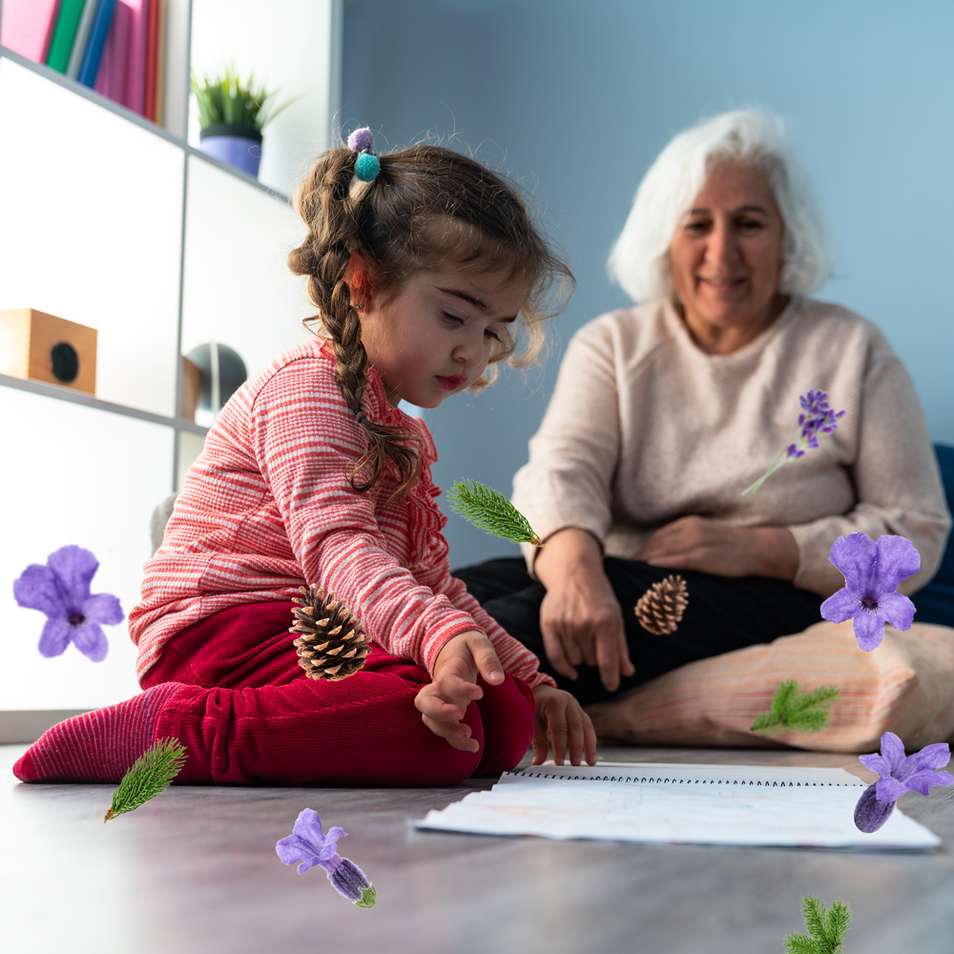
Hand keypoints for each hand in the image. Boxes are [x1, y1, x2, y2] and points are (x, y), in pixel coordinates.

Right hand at [414, 630, 504, 752]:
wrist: (452, 646)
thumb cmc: (467, 645)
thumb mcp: (479, 643)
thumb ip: (488, 659)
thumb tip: (497, 680)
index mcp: (447, 669)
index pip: (447, 681)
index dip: (461, 689)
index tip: (481, 693)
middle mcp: (438, 687)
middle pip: (424, 703)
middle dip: (439, 713)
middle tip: (460, 715)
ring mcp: (441, 701)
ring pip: (430, 720)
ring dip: (447, 732)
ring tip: (470, 737)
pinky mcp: (447, 710)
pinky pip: (443, 729)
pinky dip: (454, 742)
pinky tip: (474, 747)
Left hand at [531, 685, 597, 765]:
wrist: (541, 691)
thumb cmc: (535, 706)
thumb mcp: (533, 722)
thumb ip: (538, 743)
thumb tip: (538, 763)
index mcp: (555, 703)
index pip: (559, 728)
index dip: (559, 746)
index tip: (559, 762)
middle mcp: (568, 702)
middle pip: (576, 726)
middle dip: (576, 747)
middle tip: (575, 764)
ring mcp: (577, 706)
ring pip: (586, 726)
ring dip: (589, 745)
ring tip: (590, 762)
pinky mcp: (581, 712)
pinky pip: (588, 726)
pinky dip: (590, 740)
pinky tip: (591, 753)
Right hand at [535, 529, 634, 692]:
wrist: (574, 573)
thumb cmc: (599, 596)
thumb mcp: (616, 617)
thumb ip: (620, 646)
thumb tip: (627, 673)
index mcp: (605, 621)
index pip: (607, 661)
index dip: (611, 678)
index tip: (612, 686)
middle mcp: (583, 624)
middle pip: (591, 662)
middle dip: (597, 659)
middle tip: (597, 643)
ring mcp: (564, 624)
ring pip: (575, 661)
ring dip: (581, 658)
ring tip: (584, 642)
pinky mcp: (549, 624)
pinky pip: (555, 656)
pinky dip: (564, 668)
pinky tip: (572, 670)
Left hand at [633, 515, 797, 579]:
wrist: (757, 548)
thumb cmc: (728, 547)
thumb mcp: (702, 538)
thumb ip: (681, 544)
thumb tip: (659, 556)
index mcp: (686, 524)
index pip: (656, 538)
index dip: (641, 551)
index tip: (629, 563)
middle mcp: (689, 530)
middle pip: (656, 543)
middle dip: (639, 557)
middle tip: (624, 571)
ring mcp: (698, 542)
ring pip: (665, 550)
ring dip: (646, 561)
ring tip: (631, 573)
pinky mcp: (707, 556)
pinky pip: (682, 558)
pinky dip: (665, 561)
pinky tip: (652, 566)